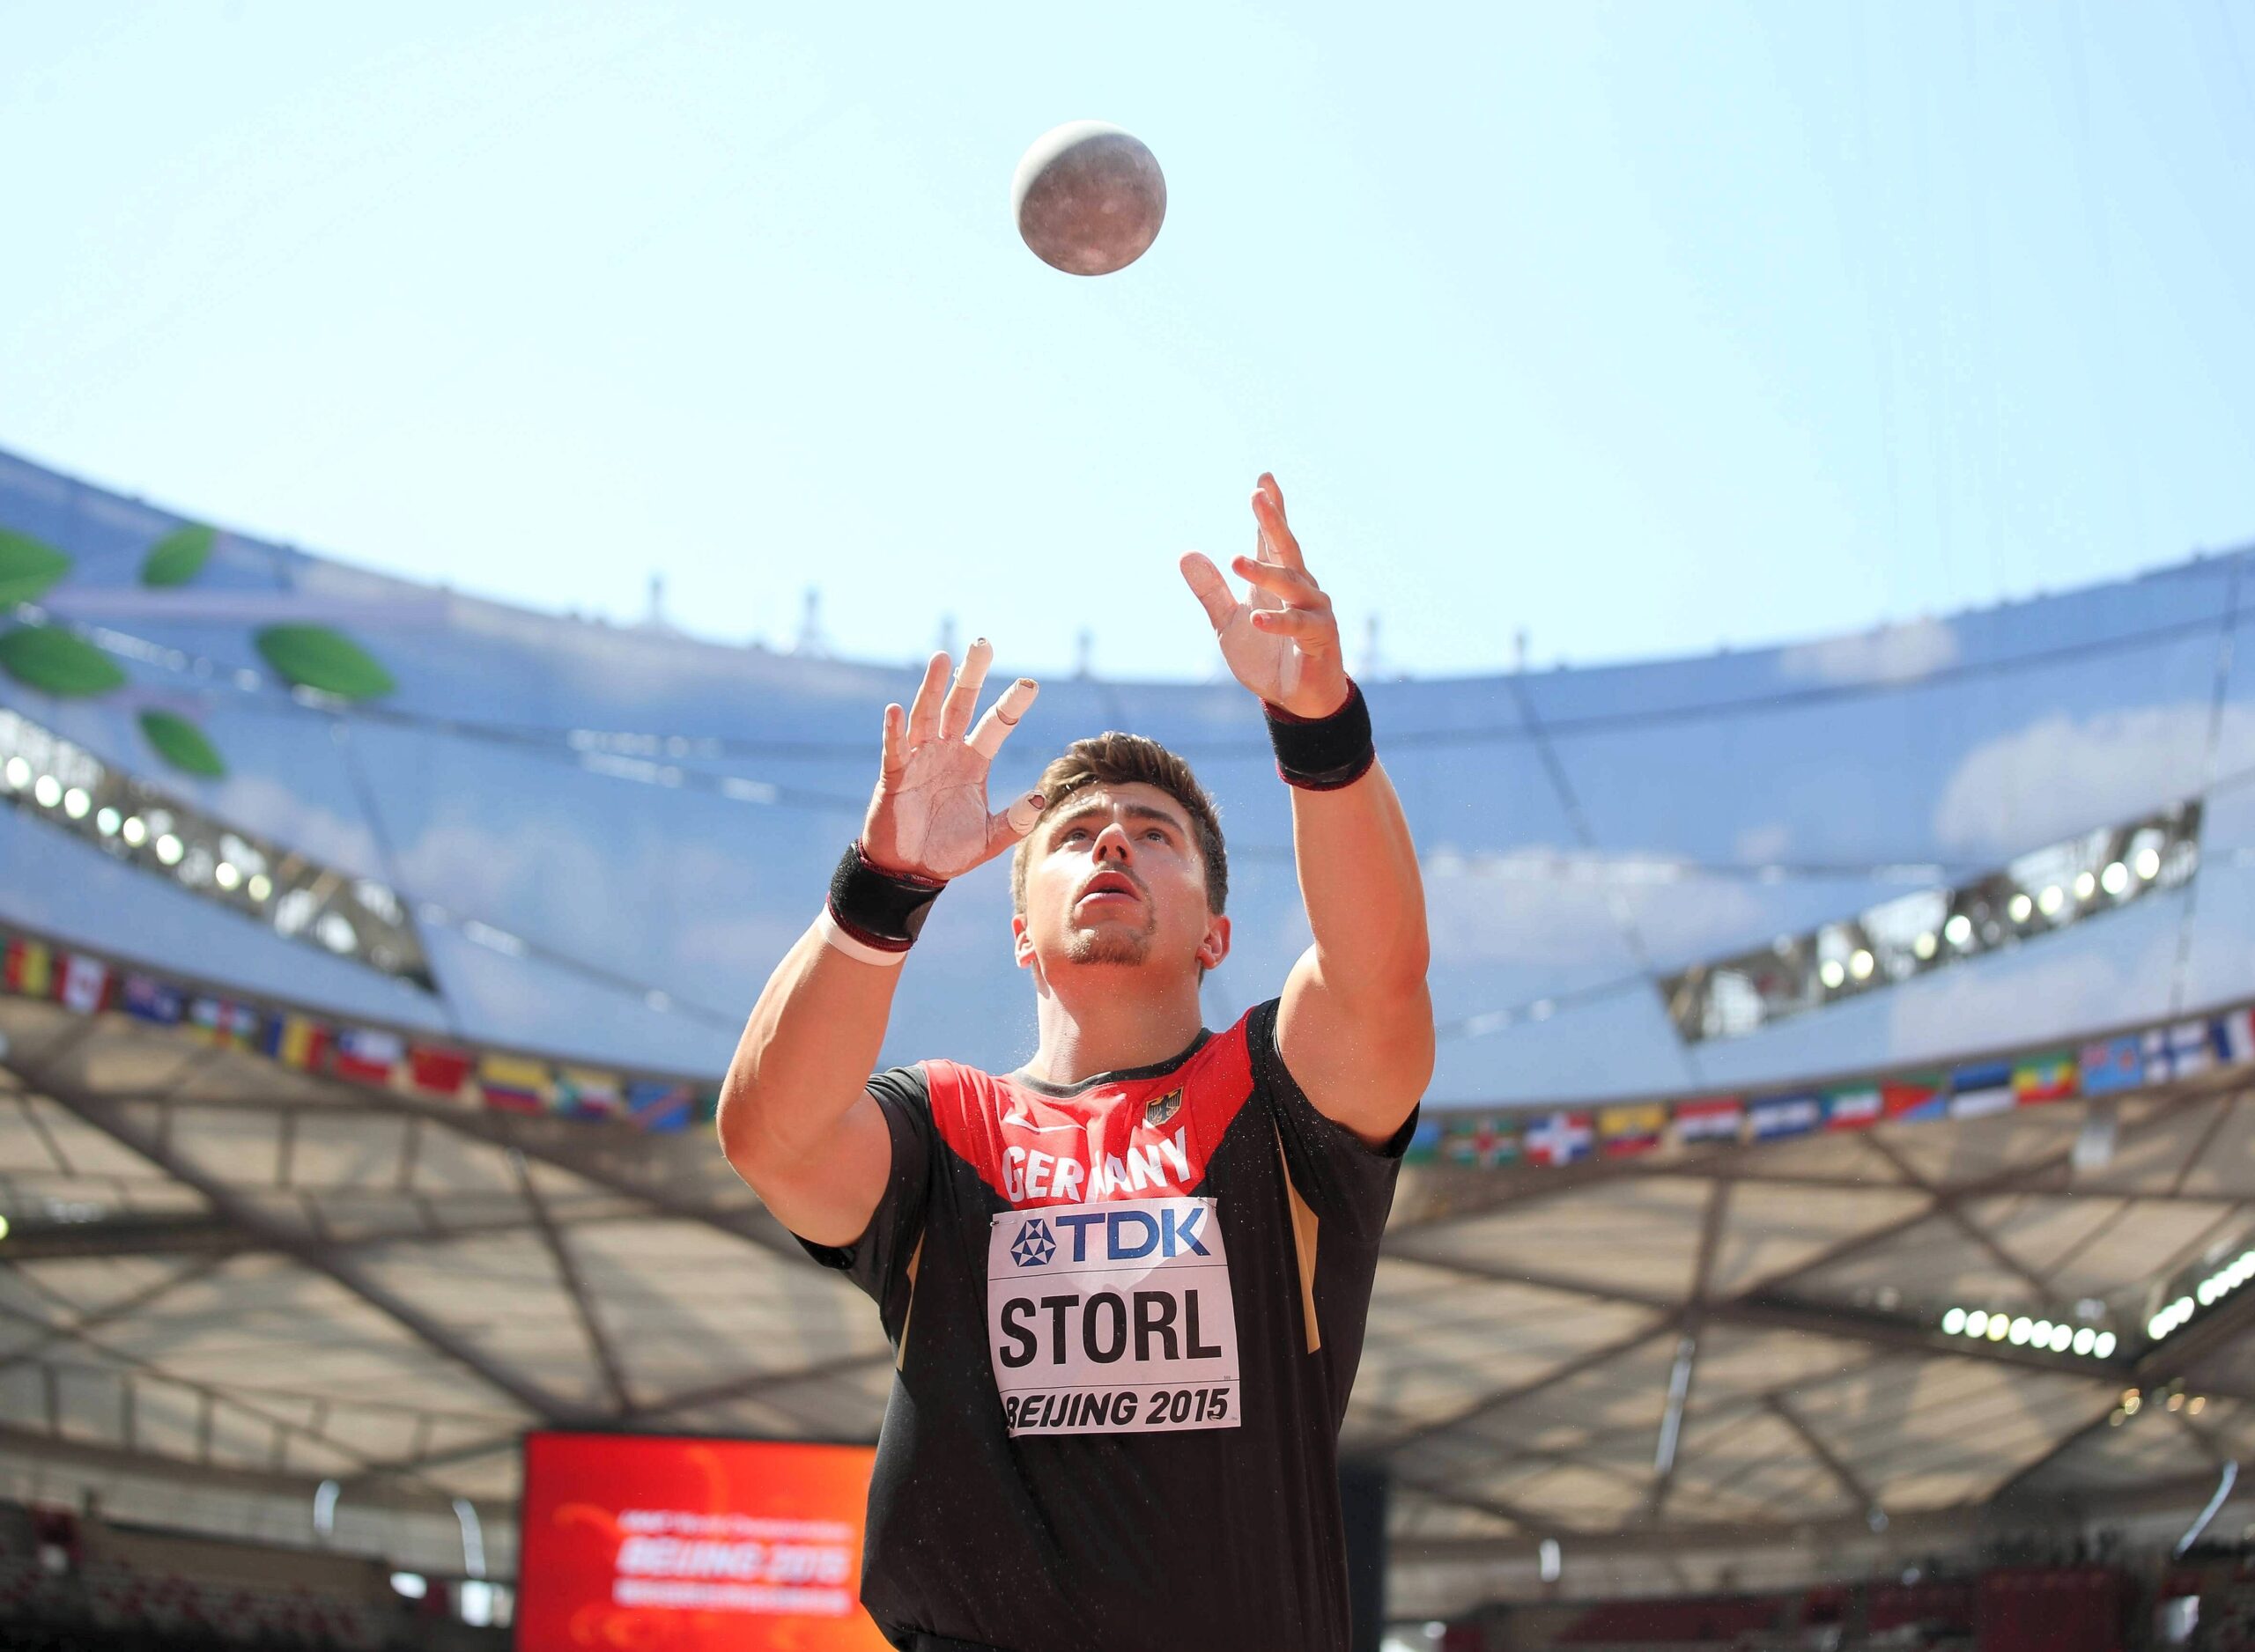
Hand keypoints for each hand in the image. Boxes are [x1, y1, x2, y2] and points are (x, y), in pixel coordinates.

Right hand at [861, 639, 1044, 881]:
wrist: (910, 871)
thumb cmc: (949, 851)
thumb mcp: (989, 840)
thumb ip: (1015, 822)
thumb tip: (1039, 796)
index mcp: (974, 762)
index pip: (996, 724)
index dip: (1012, 704)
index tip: (1030, 684)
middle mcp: (947, 752)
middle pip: (960, 705)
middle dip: (971, 676)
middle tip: (982, 644)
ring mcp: (919, 759)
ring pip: (927, 715)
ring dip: (933, 687)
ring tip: (941, 658)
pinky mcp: (894, 775)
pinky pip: (894, 748)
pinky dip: (894, 729)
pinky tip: (896, 709)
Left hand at [1179, 473, 1349, 719]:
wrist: (1296, 700)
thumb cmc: (1267, 656)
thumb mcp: (1228, 623)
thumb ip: (1211, 591)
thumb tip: (1186, 554)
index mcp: (1277, 581)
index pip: (1272, 540)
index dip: (1270, 511)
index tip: (1263, 479)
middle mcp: (1301, 588)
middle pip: (1287, 549)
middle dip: (1272, 521)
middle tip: (1258, 495)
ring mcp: (1315, 611)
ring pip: (1291, 584)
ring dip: (1264, 572)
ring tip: (1236, 561)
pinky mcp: (1321, 638)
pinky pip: (1299, 625)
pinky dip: (1278, 621)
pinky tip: (1258, 618)